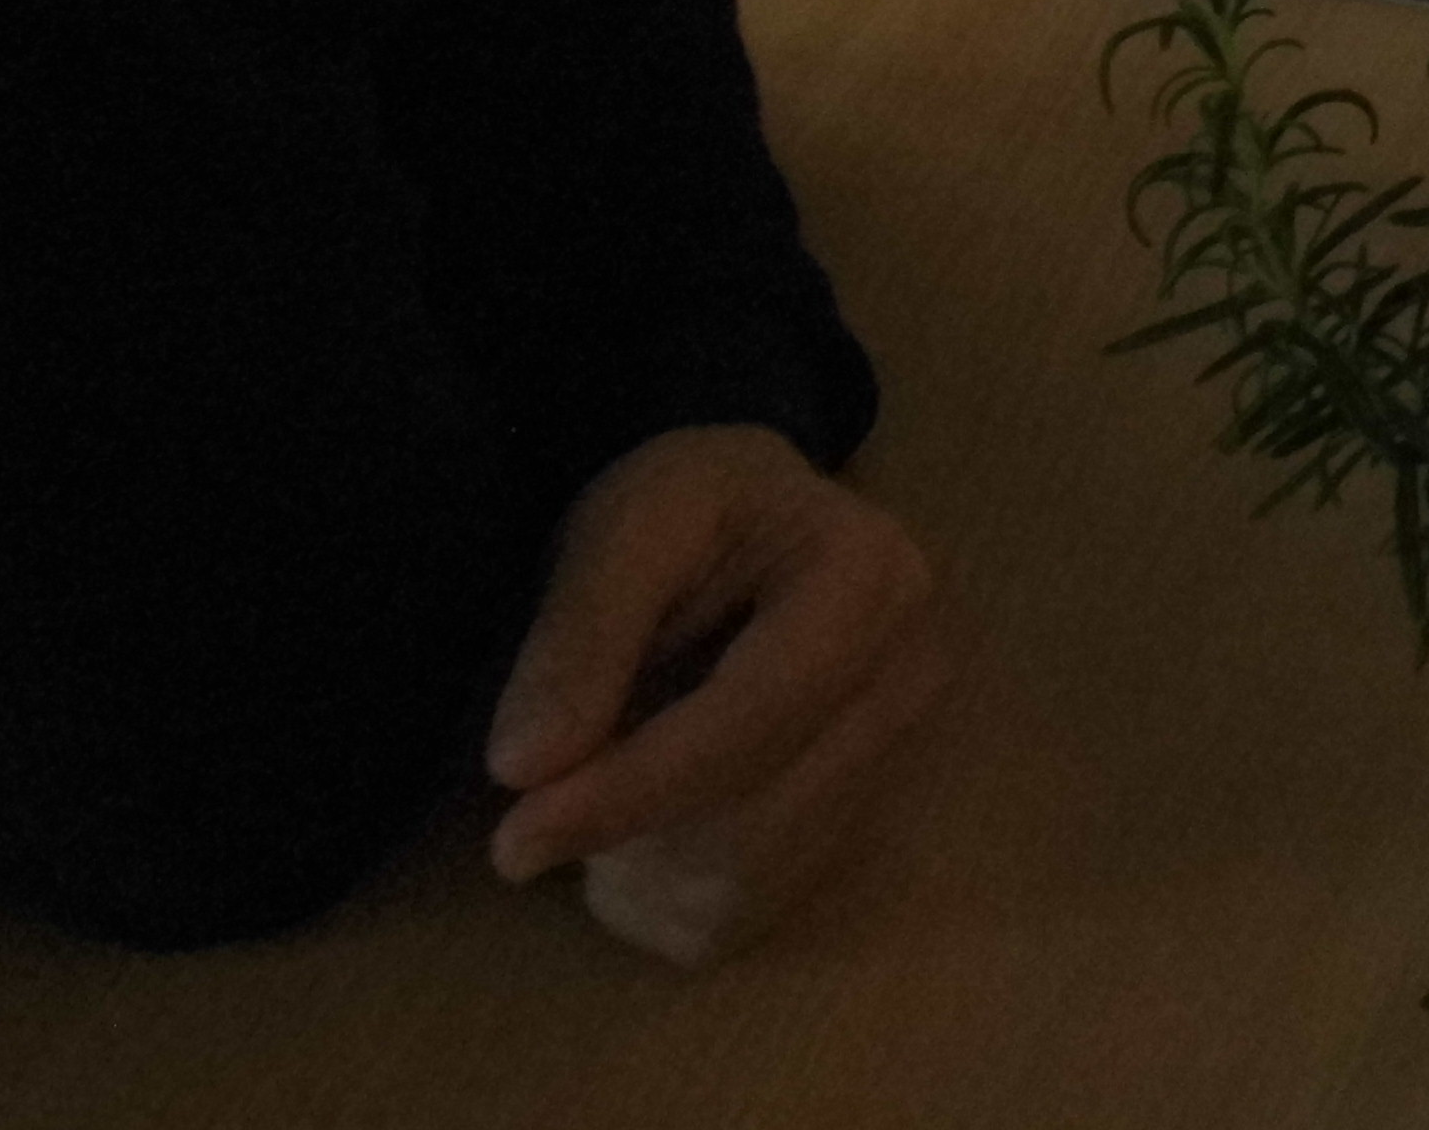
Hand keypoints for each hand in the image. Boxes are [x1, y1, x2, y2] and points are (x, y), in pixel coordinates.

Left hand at [486, 426, 948, 968]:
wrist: (757, 533)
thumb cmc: (692, 511)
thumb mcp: (625, 524)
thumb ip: (578, 633)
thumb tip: (524, 766)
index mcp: (871, 577)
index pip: (757, 716)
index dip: (634, 786)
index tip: (513, 838)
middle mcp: (916, 680)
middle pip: (754, 819)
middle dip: (623, 830)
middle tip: (529, 807)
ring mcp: (906, 765)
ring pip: (747, 884)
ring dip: (639, 865)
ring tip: (601, 785)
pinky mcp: (871, 831)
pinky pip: (748, 916)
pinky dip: (668, 894)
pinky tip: (647, 822)